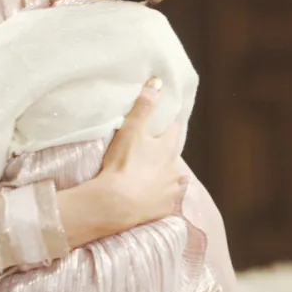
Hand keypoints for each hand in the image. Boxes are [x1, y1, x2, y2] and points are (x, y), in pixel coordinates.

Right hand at [95, 77, 184, 232]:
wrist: (116, 203)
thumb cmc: (123, 163)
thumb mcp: (131, 130)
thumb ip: (144, 106)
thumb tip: (158, 82)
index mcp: (168, 148)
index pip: (174, 130)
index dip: (169, 124)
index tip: (165, 122)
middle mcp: (175, 169)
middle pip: (173, 156)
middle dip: (164, 152)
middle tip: (150, 151)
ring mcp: (171, 190)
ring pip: (171, 178)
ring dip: (163, 175)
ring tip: (147, 175)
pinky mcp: (164, 209)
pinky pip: (164, 199)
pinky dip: (158, 195)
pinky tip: (147, 196)